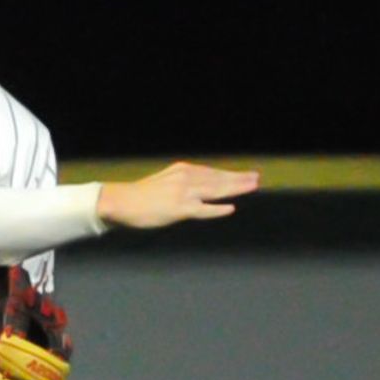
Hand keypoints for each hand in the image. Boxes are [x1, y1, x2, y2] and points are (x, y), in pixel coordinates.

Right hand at [95, 163, 258, 229]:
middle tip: (257, 179)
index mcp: (183, 170)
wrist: (121, 201)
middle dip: (239, 179)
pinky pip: (202, 209)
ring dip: (235, 188)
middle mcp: (185, 178)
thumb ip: (184, 182)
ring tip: (252, 187)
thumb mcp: (166, 181)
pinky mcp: (178, 209)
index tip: (247, 175)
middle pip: (218, 178)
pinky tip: (230, 208)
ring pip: (214, 190)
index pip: (213, 172)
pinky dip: (216, 209)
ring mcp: (183, 193)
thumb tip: (201, 187)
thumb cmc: (141, 195)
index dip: (231, 174)